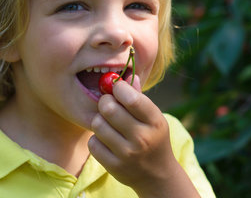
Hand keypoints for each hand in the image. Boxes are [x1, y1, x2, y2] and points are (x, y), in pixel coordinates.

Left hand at [88, 81, 199, 197]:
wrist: (157, 175)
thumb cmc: (153, 137)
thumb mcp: (154, 117)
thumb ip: (139, 97)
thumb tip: (126, 75)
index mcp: (155, 121)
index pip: (131, 98)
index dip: (119, 88)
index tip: (117, 88)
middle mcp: (142, 138)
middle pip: (109, 109)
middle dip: (105, 102)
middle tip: (108, 104)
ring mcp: (127, 154)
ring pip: (98, 124)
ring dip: (100, 120)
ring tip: (108, 123)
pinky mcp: (114, 166)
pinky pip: (93, 142)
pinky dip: (97, 138)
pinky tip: (106, 140)